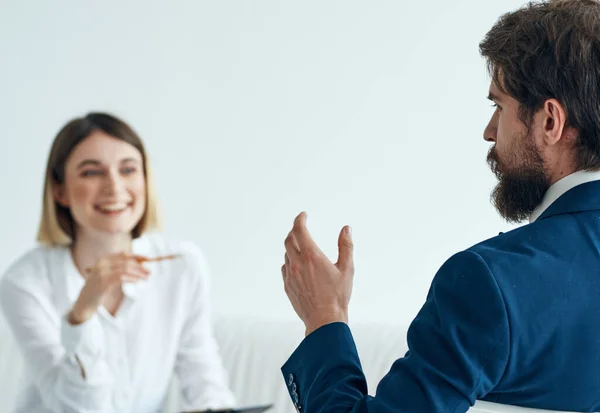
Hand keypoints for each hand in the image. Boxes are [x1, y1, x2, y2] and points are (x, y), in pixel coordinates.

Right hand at [69, 252, 149, 323]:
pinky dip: (131, 278)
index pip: (123, 254)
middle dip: (140, 266)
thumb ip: (118, 269)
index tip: (148, 259)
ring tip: (146, 278)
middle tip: (149, 272)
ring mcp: (101, 273)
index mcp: (103, 260)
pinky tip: (137, 281)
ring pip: (125, 269)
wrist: (83, 305)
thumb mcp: (106, 276)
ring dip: (138, 273)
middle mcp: (101, 264)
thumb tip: (138, 265)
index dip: (137, 256)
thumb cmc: (97, 290)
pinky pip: (121, 278)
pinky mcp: (103, 283)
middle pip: (126, 261)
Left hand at [282, 212, 353, 335]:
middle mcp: (297, 263)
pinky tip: (297, 264)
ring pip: (286, 254)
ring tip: (302, 246)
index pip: (299, 230)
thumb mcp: (347, 269)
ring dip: (292, 246)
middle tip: (301, 227)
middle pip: (289, 239)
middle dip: (294, 230)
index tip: (303, 215)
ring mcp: (290, 275)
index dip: (300, 219)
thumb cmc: (337, 296)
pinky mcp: (287, 286)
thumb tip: (346, 229)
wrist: (324, 320)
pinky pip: (285, 268)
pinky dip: (290, 261)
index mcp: (311, 256)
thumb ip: (346, 246)